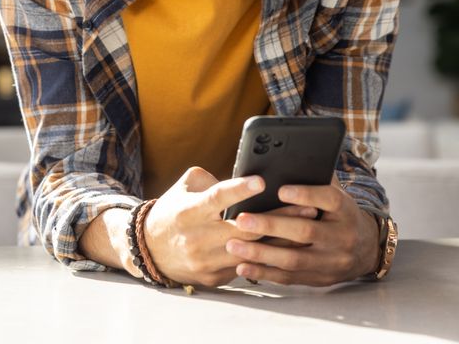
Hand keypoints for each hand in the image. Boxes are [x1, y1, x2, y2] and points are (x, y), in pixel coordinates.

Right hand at [141, 167, 319, 287]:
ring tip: (308, 228)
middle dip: (278, 218)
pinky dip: (267, 257)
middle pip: (244, 229)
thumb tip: (242, 181)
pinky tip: (289, 248)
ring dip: (281, 241)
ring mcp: (206, 261)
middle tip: (308, 207)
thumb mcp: (184, 188)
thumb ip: (211, 180)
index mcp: (189, 211)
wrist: (149, 250)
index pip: (217, 198)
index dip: (240, 190)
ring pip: (252, 252)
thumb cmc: (173, 211)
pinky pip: (246, 268)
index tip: (262, 181)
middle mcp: (197, 237)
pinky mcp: (214, 278)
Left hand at [225, 173, 379, 285]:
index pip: (329, 199)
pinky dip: (264, 274)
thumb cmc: (338, 212)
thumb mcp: (335, 192)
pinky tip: (242, 267)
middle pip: (306, 231)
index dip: (305, 194)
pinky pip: (290, 278)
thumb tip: (287, 154)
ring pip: (294, 259)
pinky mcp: (320, 279)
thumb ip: (315, 176)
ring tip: (232, 245)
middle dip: (271, 226)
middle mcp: (341, 236)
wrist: (366, 249)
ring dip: (261, 253)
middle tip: (241, 219)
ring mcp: (331, 261)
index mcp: (345, 209)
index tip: (280, 190)